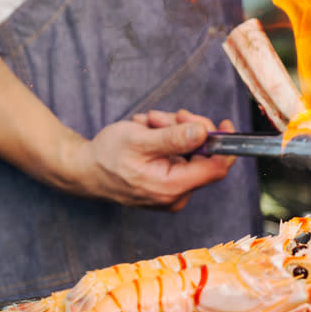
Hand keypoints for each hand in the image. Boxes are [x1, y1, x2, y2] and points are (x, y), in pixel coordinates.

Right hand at [72, 109, 235, 210]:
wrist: (84, 170)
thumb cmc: (106, 156)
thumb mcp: (140, 140)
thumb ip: (174, 138)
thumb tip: (204, 133)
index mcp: (172, 187)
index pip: (216, 168)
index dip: (225, 144)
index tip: (226, 124)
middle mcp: (177, 194)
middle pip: (203, 155)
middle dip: (186, 129)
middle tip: (164, 116)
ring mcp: (173, 191)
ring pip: (190, 151)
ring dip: (172, 130)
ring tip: (147, 125)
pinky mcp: (168, 184)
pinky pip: (180, 156)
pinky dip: (167, 139)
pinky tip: (148, 133)